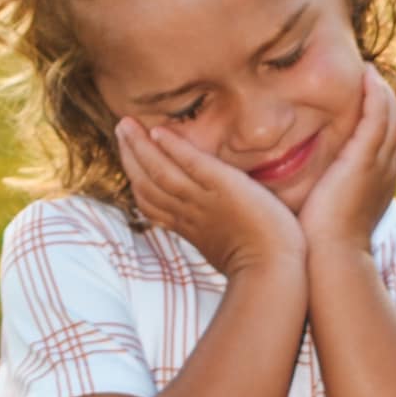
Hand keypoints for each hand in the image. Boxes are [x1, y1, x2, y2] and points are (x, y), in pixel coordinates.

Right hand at [114, 117, 305, 277]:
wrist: (274, 272)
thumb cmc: (262, 266)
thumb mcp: (228, 249)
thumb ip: (219, 233)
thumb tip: (221, 229)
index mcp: (190, 228)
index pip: (152, 203)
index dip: (137, 180)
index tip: (130, 160)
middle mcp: (190, 213)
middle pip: (147, 184)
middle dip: (130, 156)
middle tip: (121, 129)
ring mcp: (204, 200)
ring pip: (161, 172)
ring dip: (141, 146)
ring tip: (127, 124)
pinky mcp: (224, 187)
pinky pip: (191, 164)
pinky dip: (173, 148)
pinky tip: (159, 131)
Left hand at [296, 62, 395, 256]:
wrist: (327, 261)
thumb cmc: (317, 246)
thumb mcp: (322, 214)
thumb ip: (317, 195)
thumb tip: (296, 187)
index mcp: (376, 185)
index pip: (386, 142)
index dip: (379, 118)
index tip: (363, 100)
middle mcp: (385, 173)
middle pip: (395, 124)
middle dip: (385, 98)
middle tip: (368, 75)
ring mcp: (379, 166)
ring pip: (391, 117)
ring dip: (381, 90)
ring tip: (366, 70)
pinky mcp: (365, 160)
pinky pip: (378, 117)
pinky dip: (375, 94)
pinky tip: (365, 76)